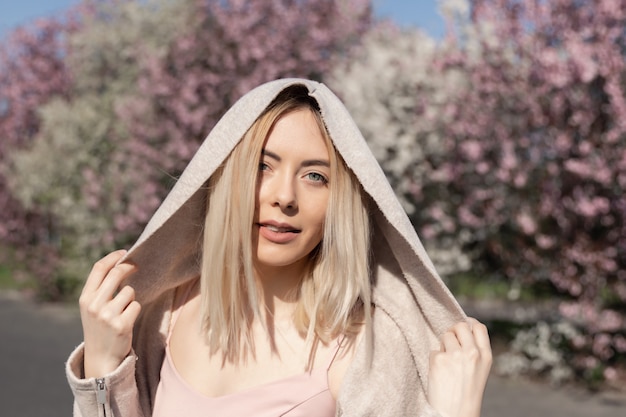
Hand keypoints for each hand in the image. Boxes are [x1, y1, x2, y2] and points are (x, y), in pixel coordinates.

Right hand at [79, 250, 140, 377]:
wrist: (101, 357)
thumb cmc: (99, 327)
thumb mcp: (92, 307)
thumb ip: (100, 289)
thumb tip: (119, 264)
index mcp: (85, 298)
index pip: (98, 269)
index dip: (113, 257)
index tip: (124, 252)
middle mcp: (94, 305)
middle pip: (116, 274)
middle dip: (128, 267)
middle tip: (135, 266)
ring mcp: (107, 315)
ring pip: (129, 291)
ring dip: (130, 298)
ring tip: (123, 311)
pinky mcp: (121, 325)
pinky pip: (136, 306)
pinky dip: (134, 310)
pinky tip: (127, 320)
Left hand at [427, 318, 491, 416]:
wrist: (456, 413)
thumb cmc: (466, 393)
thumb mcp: (480, 370)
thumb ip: (475, 350)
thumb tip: (462, 329)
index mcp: (486, 356)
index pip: (478, 327)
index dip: (468, 324)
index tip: (462, 329)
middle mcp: (472, 353)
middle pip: (460, 325)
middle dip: (453, 331)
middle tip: (450, 343)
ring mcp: (455, 355)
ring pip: (445, 335)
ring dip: (443, 346)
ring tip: (447, 364)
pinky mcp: (439, 360)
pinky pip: (434, 350)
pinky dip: (434, 359)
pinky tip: (440, 373)